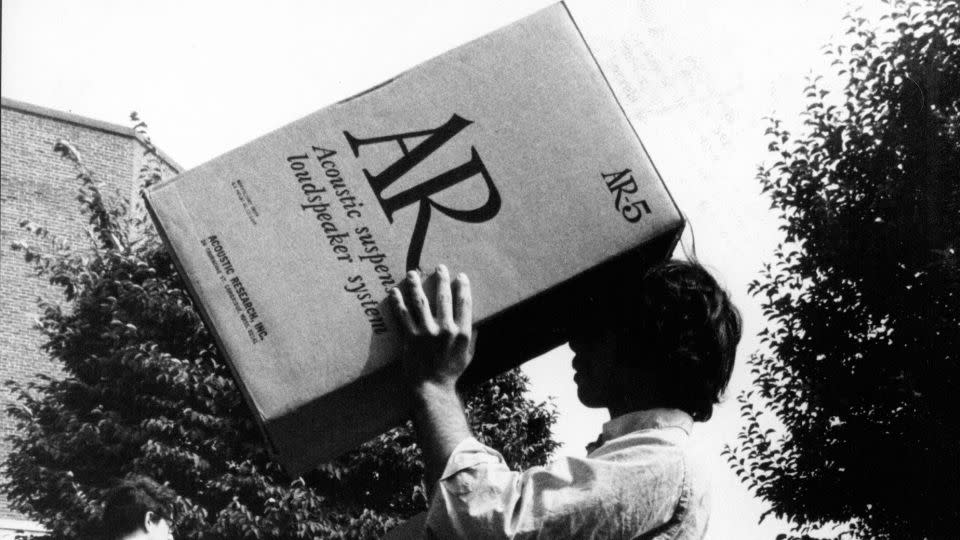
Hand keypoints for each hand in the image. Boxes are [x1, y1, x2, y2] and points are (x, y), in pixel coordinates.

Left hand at [389, 265, 473, 392]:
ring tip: (412, 274)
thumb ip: (471, 337)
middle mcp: (446, 330)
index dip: (463, 287)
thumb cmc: (451, 373)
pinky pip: (403, 316)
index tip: (460, 276)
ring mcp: (427, 333)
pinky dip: (398, 302)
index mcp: (463, 333)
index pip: (464, 303)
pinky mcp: (411, 338)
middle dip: (441, 279)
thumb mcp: (468, 355)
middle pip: (443, 298)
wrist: (432, 389)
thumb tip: (474, 322)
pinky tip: (394, 292)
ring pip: (421, 302)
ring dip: (416, 285)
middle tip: (439, 267)